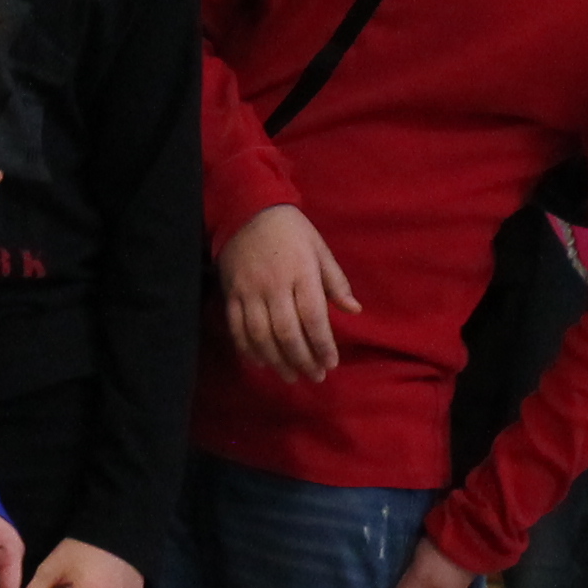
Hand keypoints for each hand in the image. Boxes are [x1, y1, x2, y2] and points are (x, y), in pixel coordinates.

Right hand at [220, 203, 359, 382]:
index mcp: (302, 273)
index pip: (313, 317)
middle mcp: (275, 286)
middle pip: (288, 332)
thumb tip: (354, 310)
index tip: (331, 363)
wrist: (247, 210)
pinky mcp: (232, 294)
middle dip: (302, 360)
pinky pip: (237, 328)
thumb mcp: (320, 249)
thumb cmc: (291, 231)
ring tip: (290, 376)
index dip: (322, 345)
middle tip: (314, 376)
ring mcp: (250, 292)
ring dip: (276, 360)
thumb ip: (336, 282)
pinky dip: (247, 349)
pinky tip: (260, 363)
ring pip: (262, 335)